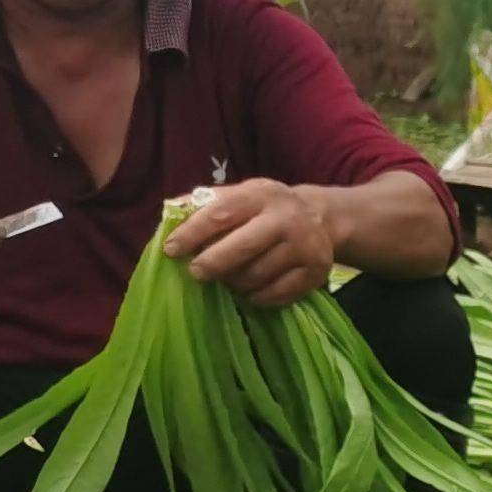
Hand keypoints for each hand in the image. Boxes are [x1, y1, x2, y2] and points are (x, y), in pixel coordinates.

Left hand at [170, 178, 338, 309]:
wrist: (322, 218)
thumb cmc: (266, 208)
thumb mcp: (241, 194)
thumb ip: (206, 203)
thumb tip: (169, 214)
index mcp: (262, 195)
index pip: (221, 213)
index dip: (192, 233)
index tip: (171, 249)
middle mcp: (287, 219)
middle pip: (242, 248)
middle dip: (212, 264)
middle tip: (196, 273)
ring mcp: (305, 247)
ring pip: (257, 275)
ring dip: (234, 283)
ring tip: (227, 279)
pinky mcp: (315, 273)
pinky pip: (275, 294)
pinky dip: (256, 297)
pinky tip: (250, 291)